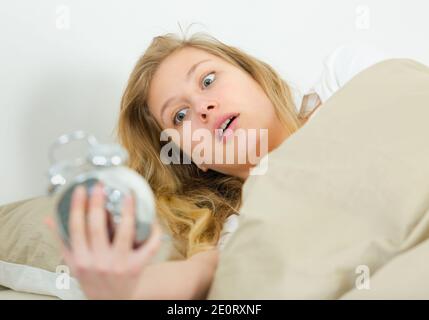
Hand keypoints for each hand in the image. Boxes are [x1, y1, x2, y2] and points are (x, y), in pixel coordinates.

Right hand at [45, 183, 161, 298]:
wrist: (112, 302)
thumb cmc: (93, 279)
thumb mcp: (74, 264)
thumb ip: (64, 241)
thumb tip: (49, 218)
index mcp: (80, 260)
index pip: (75, 227)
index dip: (77, 206)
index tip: (80, 188)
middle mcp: (98, 262)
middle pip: (97, 226)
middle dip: (98, 202)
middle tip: (101, 185)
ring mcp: (119, 264)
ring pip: (124, 232)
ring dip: (127, 211)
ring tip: (127, 195)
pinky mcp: (137, 267)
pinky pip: (148, 246)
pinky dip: (152, 231)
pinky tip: (151, 218)